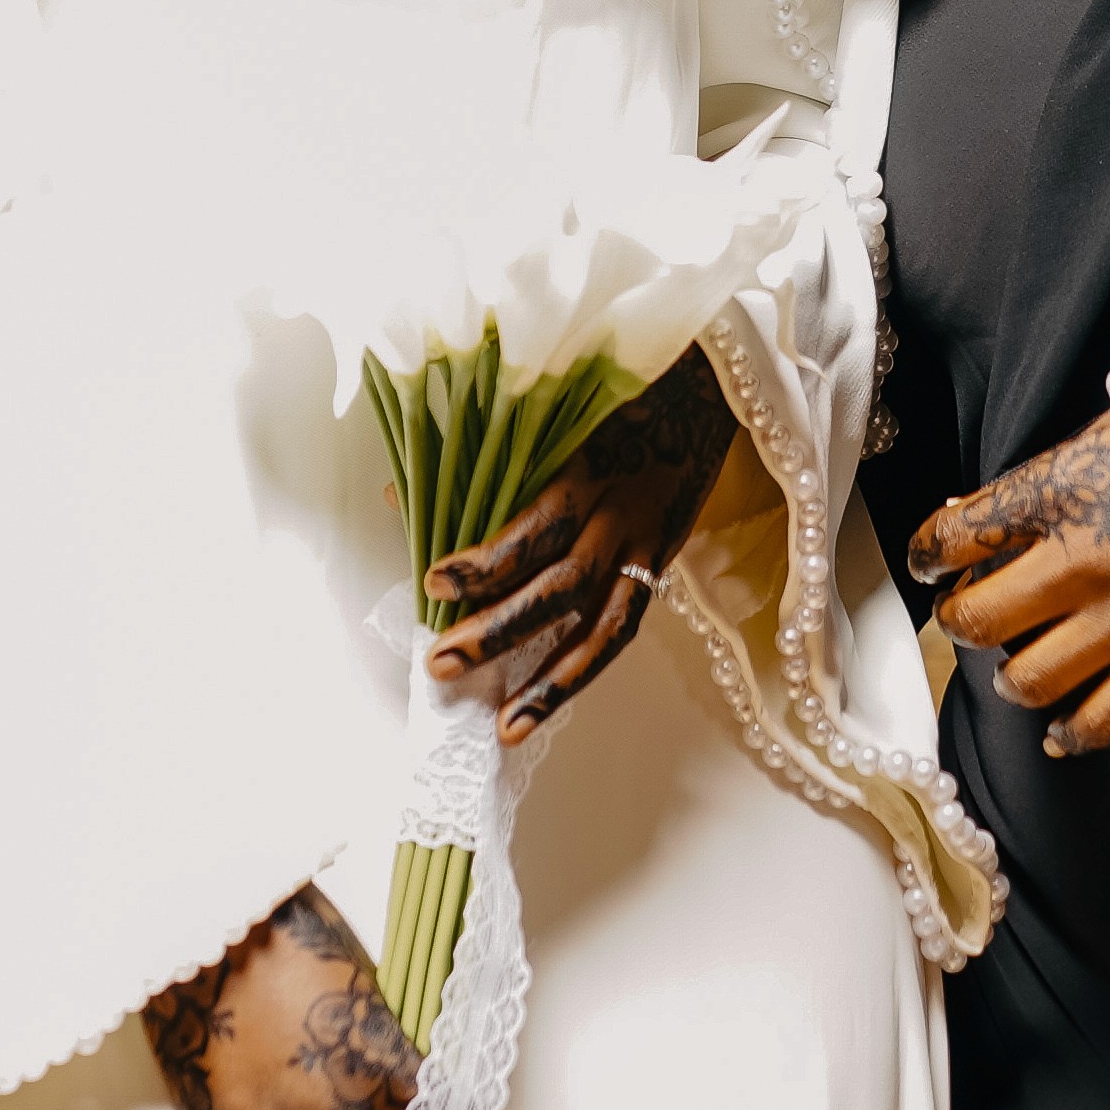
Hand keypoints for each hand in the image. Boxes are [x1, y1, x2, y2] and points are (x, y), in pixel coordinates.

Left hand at [424, 347, 734, 743]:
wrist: (708, 385)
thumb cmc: (617, 388)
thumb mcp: (557, 407)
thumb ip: (486, 453)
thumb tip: (401, 492)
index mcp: (594, 466)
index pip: (538, 525)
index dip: (489, 558)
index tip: (434, 577)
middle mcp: (624, 514)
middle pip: (563, 585)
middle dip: (500, 629)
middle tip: (442, 662)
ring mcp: (648, 546)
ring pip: (604, 627)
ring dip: (553, 681)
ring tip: (505, 725)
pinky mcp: (661, 564)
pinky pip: (623, 627)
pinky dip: (583, 667)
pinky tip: (544, 702)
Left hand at [906, 406, 1109, 755]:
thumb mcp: (1108, 435)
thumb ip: (1042, 480)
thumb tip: (969, 519)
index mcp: (1061, 491)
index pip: (956, 533)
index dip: (929, 552)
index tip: (932, 563)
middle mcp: (1083, 560)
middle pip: (979, 618)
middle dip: (960, 620)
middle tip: (967, 615)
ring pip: (1028, 679)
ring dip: (1009, 676)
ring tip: (1015, 665)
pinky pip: (1100, 721)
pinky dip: (1070, 733)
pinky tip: (1057, 729)